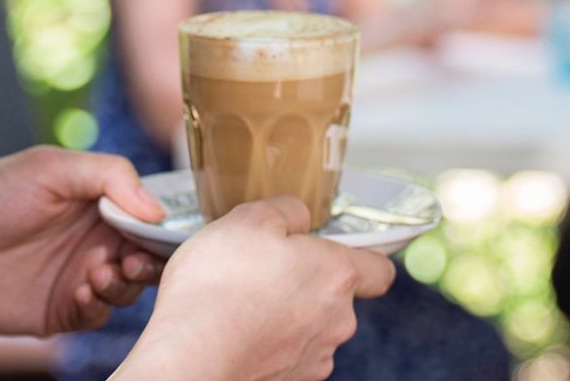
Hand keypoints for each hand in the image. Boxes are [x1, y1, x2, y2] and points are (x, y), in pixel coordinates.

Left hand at [0, 146, 167, 335]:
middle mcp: (94, 241)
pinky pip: (98, 315)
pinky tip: (81, 291)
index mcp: (98, 205)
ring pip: (128, 290)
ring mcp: (79, 277)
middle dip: (148, 261)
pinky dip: (99, 305)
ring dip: (123, 284)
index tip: (156, 234)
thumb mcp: (50, 167)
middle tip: (131, 260)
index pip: (147, 219)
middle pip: (146, 258)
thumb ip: (111, 176)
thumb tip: (157, 211)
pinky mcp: (61, 310)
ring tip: (97, 273)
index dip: (159, 229)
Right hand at [112, 197, 395, 379]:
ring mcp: (315, 357)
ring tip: (243, 306)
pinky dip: (269, 345)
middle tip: (264, 273)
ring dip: (287, 317)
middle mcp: (337, 321)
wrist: (189, 358)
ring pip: (312, 329)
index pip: (380, 270)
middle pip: (336, 298)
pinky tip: (238, 334)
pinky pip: (288, 356)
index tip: (336, 254)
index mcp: (336, 275)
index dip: (363, 259)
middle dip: (306, 285)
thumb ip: (286, 211)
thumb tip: (300, 218)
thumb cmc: (218, 286)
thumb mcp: (248, 220)